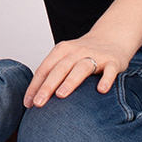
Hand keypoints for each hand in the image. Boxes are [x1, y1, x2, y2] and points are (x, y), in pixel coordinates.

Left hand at [24, 32, 139, 107]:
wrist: (112, 37)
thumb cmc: (84, 54)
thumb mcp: (66, 59)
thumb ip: (53, 74)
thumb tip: (34, 99)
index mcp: (62, 50)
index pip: (45, 68)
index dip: (35, 85)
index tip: (28, 103)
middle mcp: (77, 51)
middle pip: (60, 68)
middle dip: (47, 86)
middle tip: (39, 103)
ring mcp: (96, 56)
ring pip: (81, 68)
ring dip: (70, 81)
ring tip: (61, 95)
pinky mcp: (113, 61)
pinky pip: (110, 70)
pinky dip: (106, 79)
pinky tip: (101, 90)